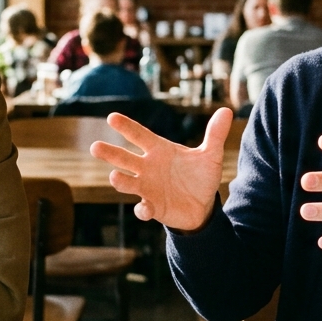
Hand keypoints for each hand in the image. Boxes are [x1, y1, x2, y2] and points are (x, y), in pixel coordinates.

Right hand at [90, 108, 232, 230]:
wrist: (203, 205)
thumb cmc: (200, 176)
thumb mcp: (210, 156)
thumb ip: (215, 134)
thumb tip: (227, 111)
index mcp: (159, 150)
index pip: (139, 135)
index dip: (126, 127)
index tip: (111, 117)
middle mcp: (148, 167)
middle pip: (125, 158)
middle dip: (110, 153)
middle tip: (95, 147)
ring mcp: (147, 187)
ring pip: (128, 182)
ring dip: (121, 180)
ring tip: (114, 177)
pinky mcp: (153, 206)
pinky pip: (143, 208)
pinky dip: (143, 210)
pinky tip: (145, 209)